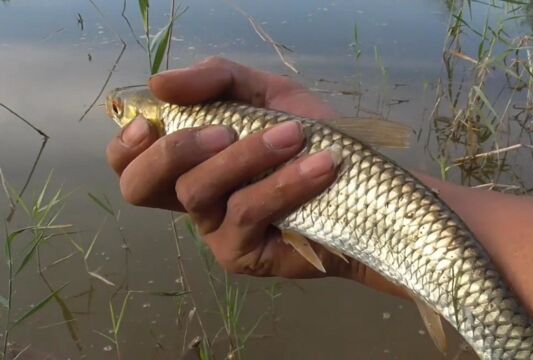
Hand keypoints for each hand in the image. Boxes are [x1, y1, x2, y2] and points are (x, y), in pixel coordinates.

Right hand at [106, 57, 406, 296]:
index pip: (128, 162)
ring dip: (247, 156)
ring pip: (199, 192)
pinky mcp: (242, 254)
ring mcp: (214, 230)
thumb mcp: (263, 93)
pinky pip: (247, 213)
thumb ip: (215, 80)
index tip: (149, 122)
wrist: (360, 181)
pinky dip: (283, 183)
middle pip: (140, 186)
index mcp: (188, 162)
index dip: (125, 145)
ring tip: (295, 135)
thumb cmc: (306, 136)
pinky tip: (319, 166)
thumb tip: (158, 84)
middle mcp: (192, 199)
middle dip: (173, 151)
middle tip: (224, 130)